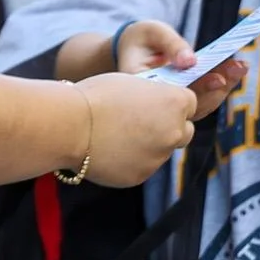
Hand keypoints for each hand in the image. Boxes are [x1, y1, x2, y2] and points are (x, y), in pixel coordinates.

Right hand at [73, 72, 199, 186]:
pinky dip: (133, 160)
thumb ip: (153, 96)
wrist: (70, 126)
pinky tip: (112, 150)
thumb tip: (158, 105)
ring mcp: (159, 157)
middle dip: (170, 127)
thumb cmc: (96, 97)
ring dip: (150, 145)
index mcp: (175, 102)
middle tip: (143, 123)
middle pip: (184, 131)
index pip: (189, 104)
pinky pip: (144, 166)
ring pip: (163, 151)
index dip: (172, 103)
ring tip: (120, 136)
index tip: (157, 103)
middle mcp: (174, 131)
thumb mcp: (132, 84)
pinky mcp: (142, 175)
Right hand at [114, 19, 246, 122]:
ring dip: (223, 88)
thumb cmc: (141, 39)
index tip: (219, 78)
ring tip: (241, 66)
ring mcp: (166, 110)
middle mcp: (153, 106)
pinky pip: (201, 102)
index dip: (198, 88)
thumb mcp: (152, 33)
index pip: (171, 94)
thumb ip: (171, 44)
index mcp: (140, 87)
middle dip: (217, 86)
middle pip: (190, 105)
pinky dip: (219, 86)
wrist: (132, 51)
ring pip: (199, 106)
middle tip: (239, 67)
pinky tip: (236, 70)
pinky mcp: (178, 108)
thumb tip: (190, 61)